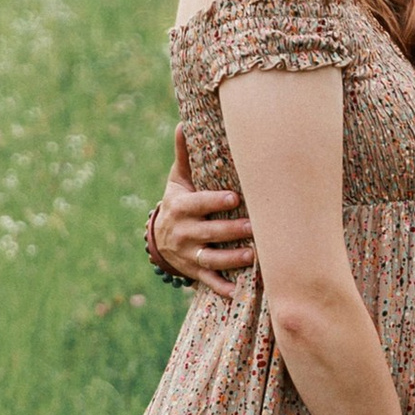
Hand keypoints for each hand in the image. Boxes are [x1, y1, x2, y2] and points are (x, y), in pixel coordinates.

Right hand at [154, 124, 256, 300]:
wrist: (160, 239)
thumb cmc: (180, 202)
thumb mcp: (177, 181)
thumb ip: (185, 156)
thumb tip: (183, 122)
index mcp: (180, 207)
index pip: (197, 204)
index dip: (213, 202)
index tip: (234, 198)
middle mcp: (183, 232)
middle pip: (208, 232)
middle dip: (230, 231)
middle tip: (254, 228)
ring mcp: (188, 254)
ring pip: (211, 259)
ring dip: (231, 259)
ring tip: (253, 256)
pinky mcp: (194, 271)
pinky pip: (208, 281)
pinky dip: (222, 288)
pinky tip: (238, 292)